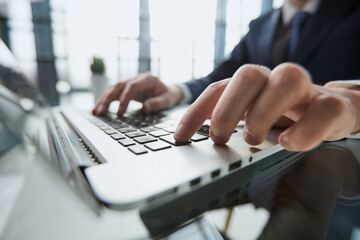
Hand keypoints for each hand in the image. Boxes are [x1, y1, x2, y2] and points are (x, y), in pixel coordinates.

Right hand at [92, 72, 182, 114]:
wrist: (169, 90)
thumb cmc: (168, 95)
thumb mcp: (167, 100)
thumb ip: (157, 103)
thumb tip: (145, 108)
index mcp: (147, 79)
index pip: (132, 87)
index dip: (125, 99)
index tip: (120, 112)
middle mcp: (136, 78)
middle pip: (119, 86)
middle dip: (108, 99)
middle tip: (100, 112)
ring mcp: (130, 82)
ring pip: (113, 88)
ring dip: (103, 99)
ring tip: (96, 111)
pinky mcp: (126, 88)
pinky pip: (113, 92)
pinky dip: (105, 99)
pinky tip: (97, 108)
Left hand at [174, 63, 359, 150]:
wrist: (330, 111)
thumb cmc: (282, 116)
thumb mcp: (250, 117)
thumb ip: (227, 123)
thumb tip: (191, 141)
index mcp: (252, 84)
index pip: (218, 88)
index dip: (196, 111)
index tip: (180, 137)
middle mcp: (275, 79)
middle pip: (248, 74)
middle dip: (227, 108)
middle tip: (218, 137)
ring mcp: (306, 89)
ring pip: (287, 79)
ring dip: (262, 113)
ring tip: (251, 139)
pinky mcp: (331, 105)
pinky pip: (323, 110)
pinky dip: (303, 130)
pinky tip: (287, 142)